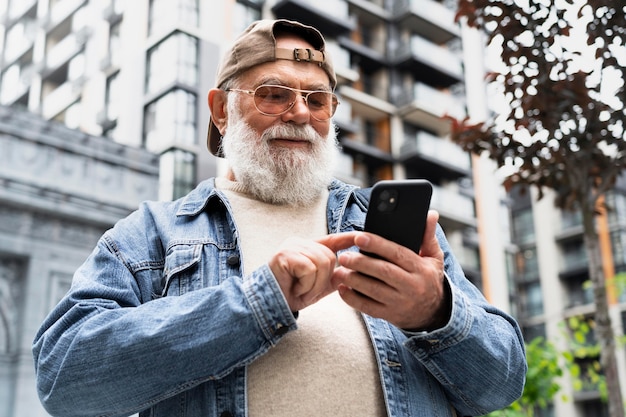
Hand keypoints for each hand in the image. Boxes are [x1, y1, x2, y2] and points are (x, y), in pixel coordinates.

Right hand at [269, 232, 358, 311]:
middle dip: (323, 279)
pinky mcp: (285, 254)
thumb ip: (332, 278)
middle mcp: (299, 243)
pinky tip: (295, 288)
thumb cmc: (290, 294)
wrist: (269, 305)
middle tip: (307, 289)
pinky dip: (306, 284)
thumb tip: (349, 271)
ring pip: (321, 262)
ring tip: (301, 289)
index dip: (348, 238)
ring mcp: (291, 246)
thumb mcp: (317, 287)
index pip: (332, 240)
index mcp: (307, 248)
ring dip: (314, 284)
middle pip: (329, 256)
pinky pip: (309, 269)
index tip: (362, 236)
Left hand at [333, 211, 448, 330]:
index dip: (378, 245)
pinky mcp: (390, 315)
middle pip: (384, 272)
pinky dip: (353, 299)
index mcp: (421, 269)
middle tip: (343, 256)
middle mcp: (412, 286)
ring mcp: (400, 303)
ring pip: (374, 290)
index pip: (398, 254)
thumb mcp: (433, 258)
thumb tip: (430, 214)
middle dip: (361, 263)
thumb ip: (428, 236)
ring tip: (338, 271)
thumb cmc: (428, 279)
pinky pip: (368, 307)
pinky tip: (342, 289)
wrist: (433, 314)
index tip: (359, 237)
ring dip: (354, 280)